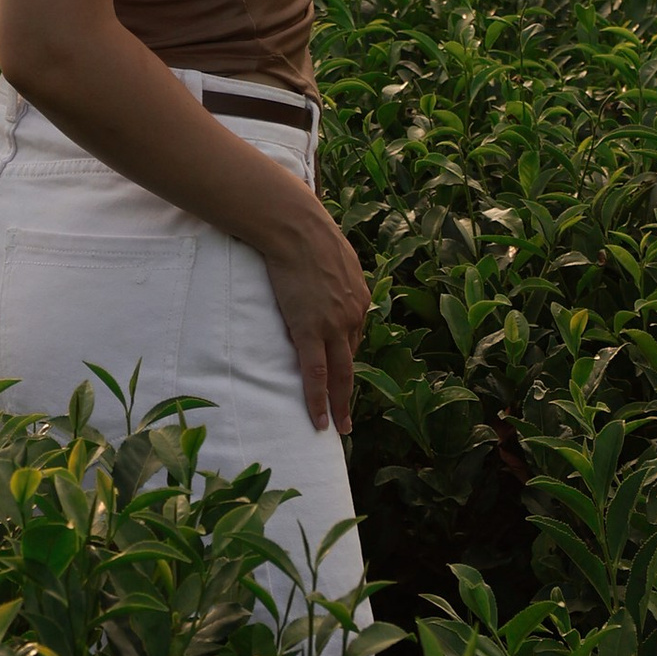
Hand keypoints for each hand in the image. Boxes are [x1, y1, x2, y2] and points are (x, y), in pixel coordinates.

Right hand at [260, 197, 369, 435]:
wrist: (296, 227)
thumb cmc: (309, 232)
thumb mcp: (336, 255)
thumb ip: (337, 276)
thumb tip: (328, 281)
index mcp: (360, 298)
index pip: (353, 338)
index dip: (345, 359)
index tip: (341, 377)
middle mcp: (353, 316)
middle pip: (351, 362)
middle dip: (349, 392)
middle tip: (348, 419)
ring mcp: (333, 326)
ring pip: (339, 376)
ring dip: (339, 405)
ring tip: (339, 427)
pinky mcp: (310, 331)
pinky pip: (315, 374)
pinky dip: (318, 400)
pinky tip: (319, 420)